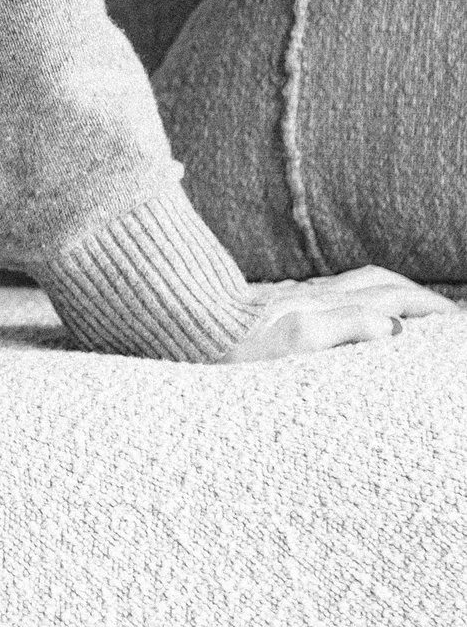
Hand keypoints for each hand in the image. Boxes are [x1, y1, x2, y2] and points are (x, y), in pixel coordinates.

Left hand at [225, 265, 465, 359]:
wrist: (186, 327)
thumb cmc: (237, 343)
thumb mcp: (296, 341)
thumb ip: (346, 327)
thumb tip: (393, 328)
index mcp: (327, 305)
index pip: (390, 298)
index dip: (425, 305)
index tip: (453, 318)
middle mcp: (315, 297)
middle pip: (377, 282)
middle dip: (413, 293)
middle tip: (439, 311)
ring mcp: (296, 299)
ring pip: (354, 285)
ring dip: (386, 290)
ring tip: (406, 306)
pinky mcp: (277, 307)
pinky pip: (329, 296)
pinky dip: (355, 299)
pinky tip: (348, 310)